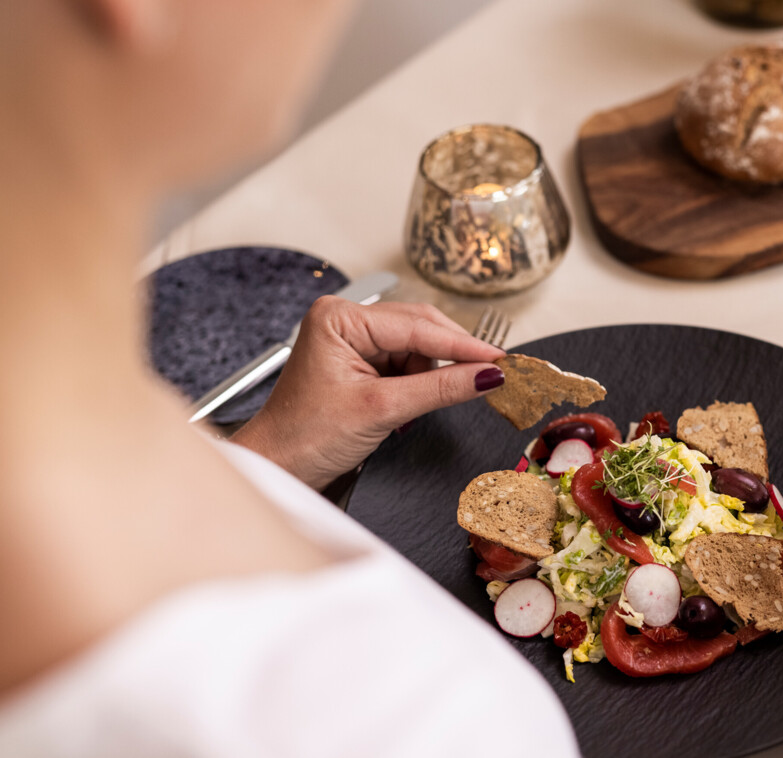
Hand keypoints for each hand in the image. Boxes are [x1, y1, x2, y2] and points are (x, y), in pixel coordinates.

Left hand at [229, 297, 504, 489]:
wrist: (277, 467)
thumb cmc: (306, 436)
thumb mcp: (382, 410)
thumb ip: (440, 388)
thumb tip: (489, 375)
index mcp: (340, 317)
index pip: (418, 326)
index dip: (464, 344)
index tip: (501, 359)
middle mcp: (345, 320)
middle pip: (421, 329)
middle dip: (451, 357)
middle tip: (493, 375)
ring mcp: (352, 340)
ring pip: (418, 347)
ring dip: (433, 374)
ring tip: (420, 407)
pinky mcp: (359, 361)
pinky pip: (406, 363)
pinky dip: (420, 383)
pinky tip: (414, 404)